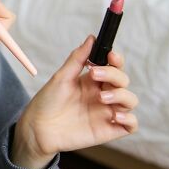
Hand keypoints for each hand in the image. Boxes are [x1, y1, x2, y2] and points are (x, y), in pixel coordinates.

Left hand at [13, 36, 138, 168]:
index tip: (110, 55)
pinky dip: (130, 118)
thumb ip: (77, 59)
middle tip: (94, 75)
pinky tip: (115, 115)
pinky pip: (131, 125)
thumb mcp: (61, 77)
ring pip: (130, 100)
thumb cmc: (47, 102)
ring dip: (121, 95)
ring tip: (102, 97)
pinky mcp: (108, 130)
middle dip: (113, 75)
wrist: (37, 128)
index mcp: (92, 81)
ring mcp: (106, 112)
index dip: (116, 59)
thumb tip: (92, 38)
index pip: (113, 66)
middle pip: (123, 80)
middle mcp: (102, 94)